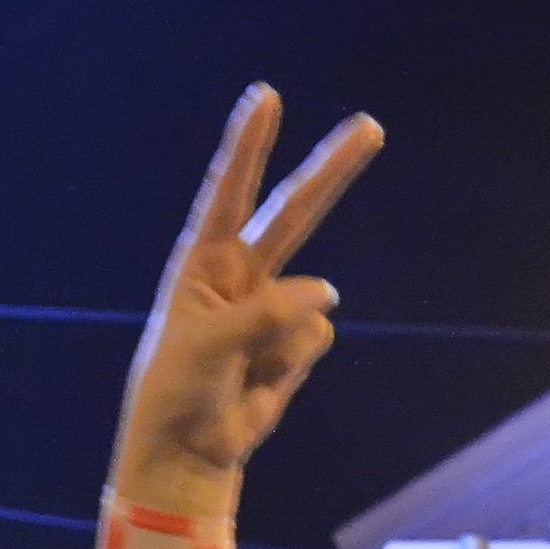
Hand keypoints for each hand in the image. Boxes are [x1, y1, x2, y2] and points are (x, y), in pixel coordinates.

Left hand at [109, 85, 384, 518]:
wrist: (189, 452)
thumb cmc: (178, 391)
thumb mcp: (209, 345)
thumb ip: (266, 312)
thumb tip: (328, 293)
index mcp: (205, 261)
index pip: (230, 191)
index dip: (251, 145)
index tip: (267, 97)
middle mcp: (243, 275)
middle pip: (295, 212)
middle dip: (332, 170)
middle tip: (371, 128)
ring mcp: (273, 308)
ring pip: (310, 301)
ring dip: (282, 339)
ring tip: (242, 372)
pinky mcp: (295, 343)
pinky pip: (315, 338)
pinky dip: (292, 364)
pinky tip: (261, 384)